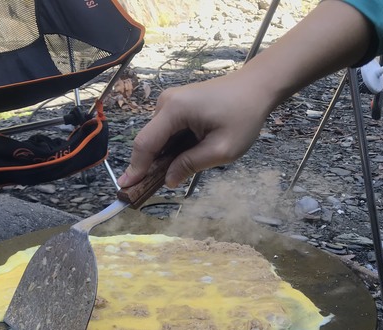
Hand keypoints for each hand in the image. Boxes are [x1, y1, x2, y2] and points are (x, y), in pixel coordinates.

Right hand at [118, 71, 273, 188]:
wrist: (256, 87)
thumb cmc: (244, 115)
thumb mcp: (222, 149)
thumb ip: (191, 165)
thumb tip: (168, 180)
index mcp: (174, 110)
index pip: (146, 143)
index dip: (135, 168)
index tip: (126, 188)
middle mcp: (165, 102)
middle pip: (149, 141)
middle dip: (149, 166)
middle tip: (149, 191)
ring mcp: (170, 102)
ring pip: (158, 138)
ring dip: (163, 157)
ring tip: (176, 174)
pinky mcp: (177, 105)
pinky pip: (167, 132)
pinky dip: (171, 147)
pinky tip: (184, 158)